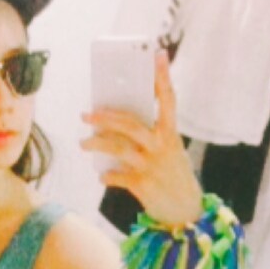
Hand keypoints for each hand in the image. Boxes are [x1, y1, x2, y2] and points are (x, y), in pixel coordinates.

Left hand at [80, 50, 202, 226]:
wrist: (185, 214)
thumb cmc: (173, 177)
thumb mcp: (169, 153)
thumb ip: (150, 137)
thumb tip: (117, 126)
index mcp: (171, 134)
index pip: (168, 100)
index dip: (163, 76)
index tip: (156, 54)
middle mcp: (162, 146)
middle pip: (130, 123)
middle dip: (105, 116)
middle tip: (86, 114)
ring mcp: (152, 165)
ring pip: (118, 148)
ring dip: (97, 143)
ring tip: (84, 144)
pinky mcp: (143, 185)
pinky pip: (117, 176)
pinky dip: (107, 176)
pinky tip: (102, 176)